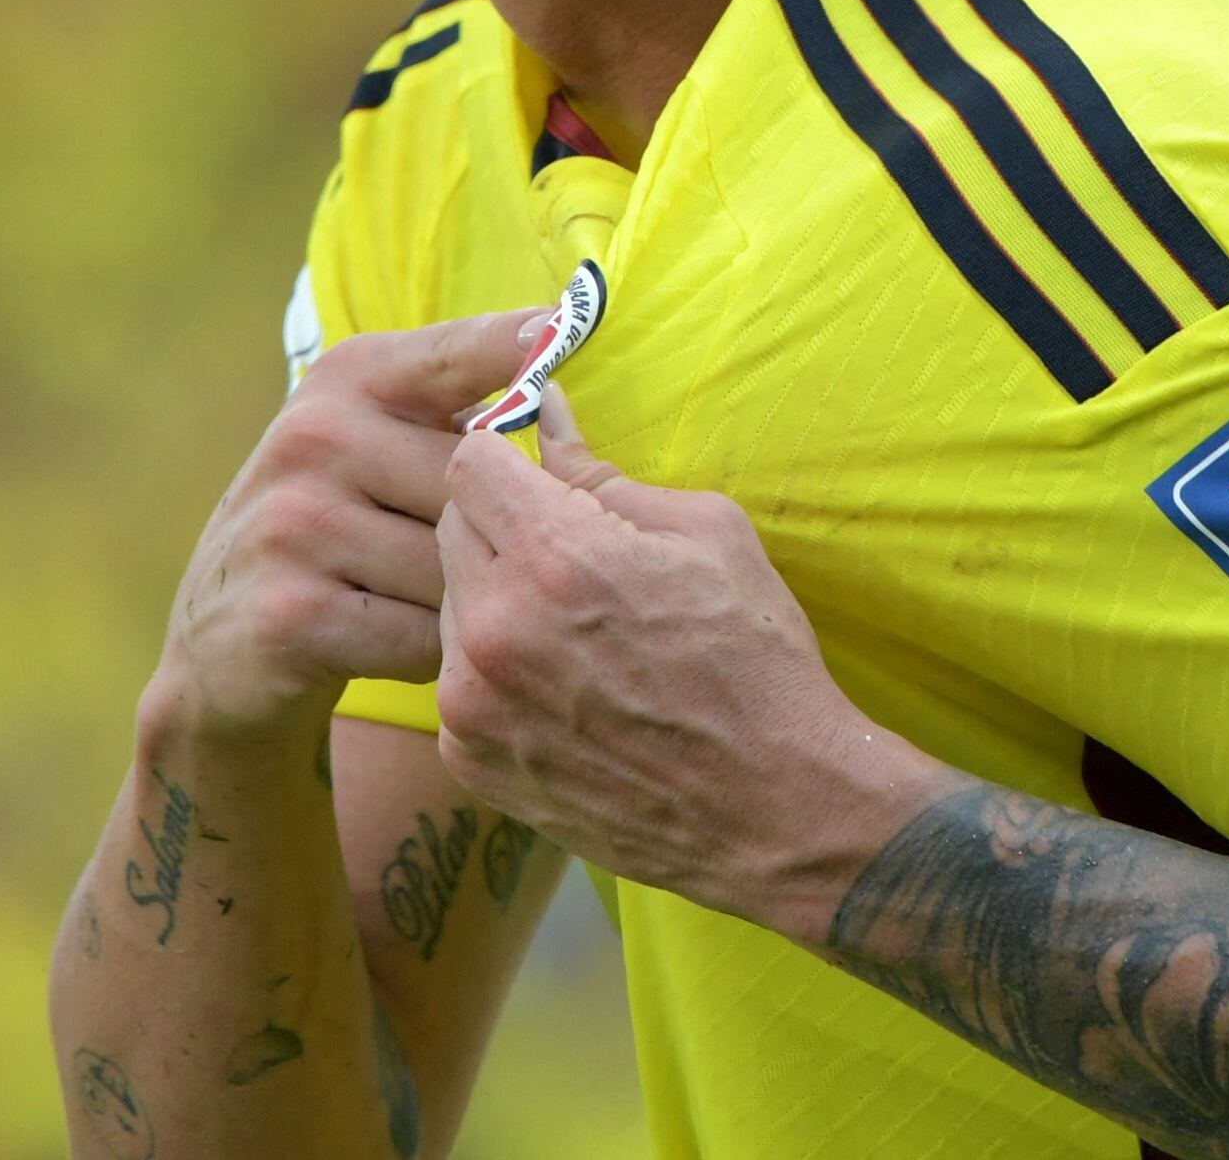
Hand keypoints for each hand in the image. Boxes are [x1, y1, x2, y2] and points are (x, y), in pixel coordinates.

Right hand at [155, 306, 546, 737]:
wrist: (223, 643)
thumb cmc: (339, 526)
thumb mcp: (377, 440)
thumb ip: (459, 406)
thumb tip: (561, 376)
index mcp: (349, 377)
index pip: (460, 353)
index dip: (521, 343)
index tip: (570, 321)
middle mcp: (315, 434)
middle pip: (477, 487)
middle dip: (494, 538)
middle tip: (471, 564)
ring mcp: (296, 522)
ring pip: (455, 569)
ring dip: (465, 604)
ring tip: (427, 604)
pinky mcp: (291, 614)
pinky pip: (422, 639)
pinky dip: (430, 655)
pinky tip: (398, 644)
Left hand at [433, 390, 951, 933]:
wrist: (776, 810)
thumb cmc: (756, 663)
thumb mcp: (707, 534)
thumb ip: (604, 475)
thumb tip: (547, 419)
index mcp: (555, 559)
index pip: (467, 460)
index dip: (506, 455)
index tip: (534, 473)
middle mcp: (495, 631)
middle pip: (452, 528)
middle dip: (503, 523)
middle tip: (571, 553)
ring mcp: (474, 706)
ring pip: (452, 605)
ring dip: (497, 599)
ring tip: (576, 631)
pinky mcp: (471, 762)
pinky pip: (459, 679)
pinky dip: (497, 672)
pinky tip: (565, 688)